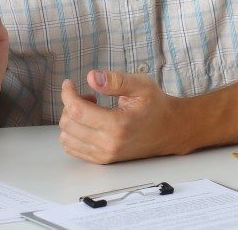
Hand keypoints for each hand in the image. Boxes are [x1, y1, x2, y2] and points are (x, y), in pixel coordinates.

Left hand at [58, 70, 184, 163]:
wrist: (170, 130)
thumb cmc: (155, 105)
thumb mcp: (140, 85)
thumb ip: (115, 80)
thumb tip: (92, 77)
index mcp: (118, 124)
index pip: (77, 110)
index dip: (67, 93)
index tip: (69, 84)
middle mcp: (109, 144)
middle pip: (68, 124)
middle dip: (70, 105)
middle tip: (86, 95)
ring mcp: (106, 154)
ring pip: (67, 138)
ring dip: (71, 120)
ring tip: (89, 110)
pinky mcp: (104, 159)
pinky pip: (73, 149)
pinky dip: (73, 134)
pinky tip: (88, 123)